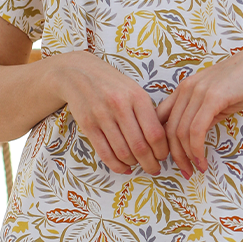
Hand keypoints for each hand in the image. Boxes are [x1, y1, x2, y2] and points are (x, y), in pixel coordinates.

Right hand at [53, 53, 168, 175]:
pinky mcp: (87, 125)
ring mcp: (102, 116)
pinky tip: (124, 167)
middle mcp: (120, 106)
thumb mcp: (135, 91)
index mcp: (137, 97)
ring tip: (139, 165)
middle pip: (140, 147)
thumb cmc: (113, 84)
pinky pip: (104, 153)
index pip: (155, 133)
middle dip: (150, 164)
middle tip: (155, 168)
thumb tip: (164, 141)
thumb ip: (148, 113)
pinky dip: (117, 165)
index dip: (162, 151)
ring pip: (123, 152)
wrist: (78, 73)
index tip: (164, 156)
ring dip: (134, 164)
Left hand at [156, 40, 242, 177]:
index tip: (173, 159)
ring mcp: (197, 92)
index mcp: (184, 89)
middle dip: (175, 155)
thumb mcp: (217, 100)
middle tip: (186, 171)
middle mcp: (185, 89)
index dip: (163, 142)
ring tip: (197, 169)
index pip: (161, 119)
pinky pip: (196, 130)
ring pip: (181, 132)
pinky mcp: (212, 98)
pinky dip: (197, 150)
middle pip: (168, 129)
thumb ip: (203, 116)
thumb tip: (194, 138)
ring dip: (187, 156)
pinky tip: (203, 160)